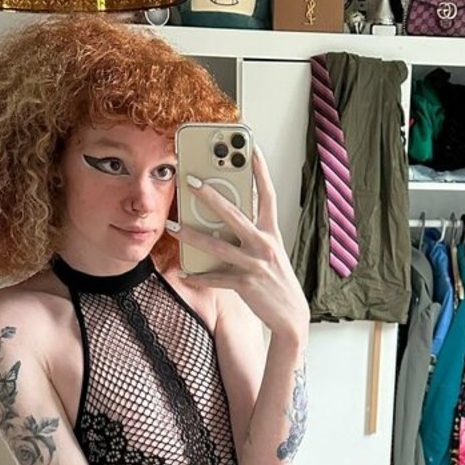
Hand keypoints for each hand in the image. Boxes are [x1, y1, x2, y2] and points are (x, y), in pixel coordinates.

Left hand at [167, 146, 308, 342]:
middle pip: (233, 214)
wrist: (291, 317)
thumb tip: (223, 222)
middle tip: (190, 180)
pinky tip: (184, 273)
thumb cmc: (277, 282)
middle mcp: (264, 245)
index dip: (259, 170)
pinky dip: (199, 276)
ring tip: (173, 226)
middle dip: (210, 196)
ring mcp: (255, 265)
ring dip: (192, 236)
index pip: (267, 194)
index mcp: (271, 233)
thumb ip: (251, 235)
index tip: (250, 147)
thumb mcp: (270, 253)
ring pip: (217, 246)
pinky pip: (216, 278)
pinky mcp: (246, 285)